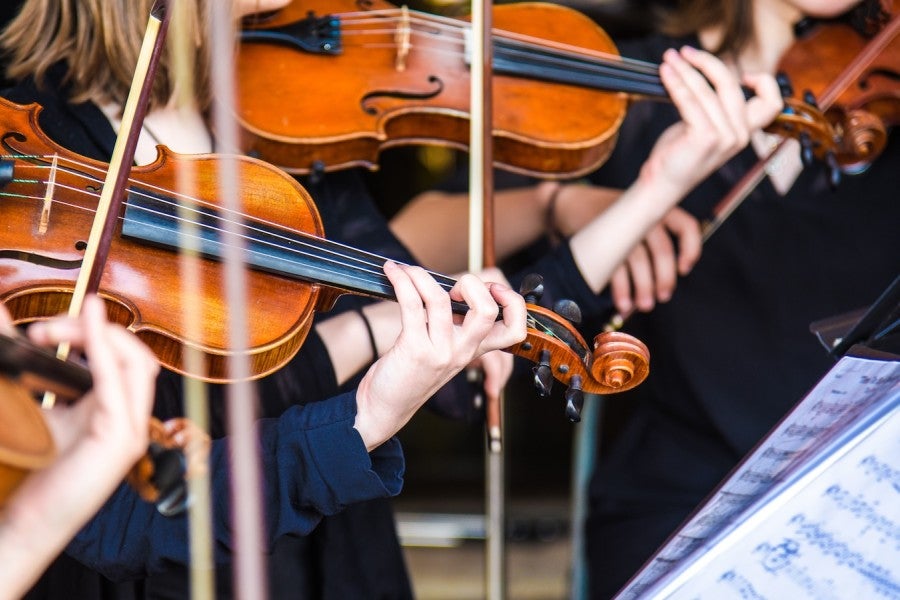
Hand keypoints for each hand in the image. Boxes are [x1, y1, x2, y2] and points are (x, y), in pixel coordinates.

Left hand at [0, 296, 157, 597]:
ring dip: (96, 335)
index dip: (94, 335)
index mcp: (115, 414)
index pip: (124, 361)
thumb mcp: (38, 414)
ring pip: (135, 362)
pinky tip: (86, 323)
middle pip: (135, 356)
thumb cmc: (33, 476)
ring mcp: (131, 430)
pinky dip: (101, 346)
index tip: (49, 329)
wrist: (28, 525)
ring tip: (52, 330)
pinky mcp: (119, 437)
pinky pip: (115, 380)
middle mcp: (131, 420)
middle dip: (95, 330)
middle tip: (46, 329)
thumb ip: (35, 376)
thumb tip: (7, 328)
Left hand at [354, 261, 525, 449]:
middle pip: (487, 311)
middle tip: (451, 287)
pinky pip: (412, 304)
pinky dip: (401, 282)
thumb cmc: (411, 372)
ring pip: (441, 300)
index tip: (492, 288)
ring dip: (421, 276)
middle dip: (472, 284)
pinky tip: (392, 273)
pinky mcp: (414, 350)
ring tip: (406, 271)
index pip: (515, 329)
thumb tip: (452, 287)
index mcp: (474, 349)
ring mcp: (440, 351)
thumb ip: (456, 325)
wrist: (386, 406)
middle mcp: (463, 351)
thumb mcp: (444, 351)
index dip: (513, 302)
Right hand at [610, 207, 701, 314]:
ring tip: (643, 305)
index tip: (685, 270)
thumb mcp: (638, 220)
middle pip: (662, 250)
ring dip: (643, 288)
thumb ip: (653, 243)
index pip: (686, 226)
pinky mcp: (603, 237)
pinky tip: (623, 303)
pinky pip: (616, 267)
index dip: (691, 249)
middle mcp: (644, 215)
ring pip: (639, 260)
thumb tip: (662, 286)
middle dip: (665, 279)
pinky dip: (622, 289)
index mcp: (659, 210)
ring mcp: (623, 226)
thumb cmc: (614, 221)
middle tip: (662, 298)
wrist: (575, 204)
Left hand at [638, 46, 781, 195]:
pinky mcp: (705, 137)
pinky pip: (690, 100)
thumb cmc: (680, 153)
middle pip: (730, 85)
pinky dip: (676, 83)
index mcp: (746, 131)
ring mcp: (725, 137)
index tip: (742, 74)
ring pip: (707, 90)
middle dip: (706, 62)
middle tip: (684, 53)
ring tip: (668, 60)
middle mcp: (740, 135)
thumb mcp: (704, 126)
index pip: (772, 103)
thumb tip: (707, 70)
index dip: (764, 83)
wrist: (662, 184)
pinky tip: (665, 73)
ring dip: (685, 70)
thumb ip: (714, 105)